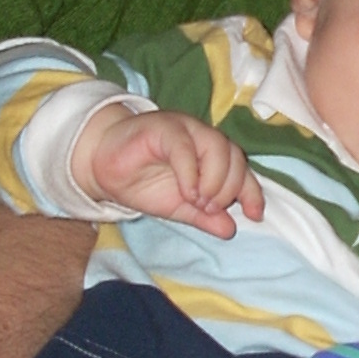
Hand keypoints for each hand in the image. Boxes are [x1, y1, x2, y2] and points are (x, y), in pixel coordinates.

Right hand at [78, 103, 266, 237]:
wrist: (103, 167)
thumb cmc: (143, 183)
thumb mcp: (179, 208)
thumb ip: (204, 217)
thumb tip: (230, 230)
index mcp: (212, 155)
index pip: (242, 170)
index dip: (252, 192)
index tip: (255, 215)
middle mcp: (203, 137)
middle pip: (235, 156)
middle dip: (228, 188)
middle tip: (210, 208)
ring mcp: (184, 129)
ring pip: (217, 146)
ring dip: (214, 180)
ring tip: (198, 201)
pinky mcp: (162, 127)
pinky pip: (185, 146)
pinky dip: (191, 172)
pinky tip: (187, 192)